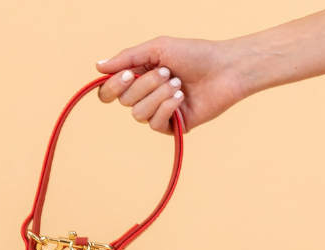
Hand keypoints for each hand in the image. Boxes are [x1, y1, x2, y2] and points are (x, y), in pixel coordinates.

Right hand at [96, 37, 250, 131]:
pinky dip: (167, 108)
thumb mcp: (158, 48)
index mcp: (138, 78)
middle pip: (122, 101)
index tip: (128, 74)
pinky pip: (154, 124)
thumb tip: (97, 66)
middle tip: (166, 72)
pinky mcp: (172, 126)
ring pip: (137, 113)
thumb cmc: (196, 54)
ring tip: (179, 84)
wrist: (227, 68)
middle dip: (144, 85)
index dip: (112, 86)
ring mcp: (157, 112)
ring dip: (158, 95)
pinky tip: (181, 97)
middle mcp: (145, 96)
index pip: (108, 91)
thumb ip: (126, 57)